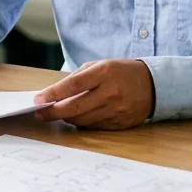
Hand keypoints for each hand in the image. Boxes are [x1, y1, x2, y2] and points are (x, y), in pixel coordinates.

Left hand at [32, 59, 154, 129]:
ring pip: (82, 120)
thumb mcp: (100, 65)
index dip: (52, 94)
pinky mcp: (119, 124)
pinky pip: (93, 126)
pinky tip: (76, 117)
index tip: (38, 100)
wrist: (154, 85)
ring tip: (57, 113)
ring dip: (66, 118)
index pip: (72, 86)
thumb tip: (53, 93)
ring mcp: (116, 110)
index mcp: (103, 73)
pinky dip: (82, 122)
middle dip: (53, 112)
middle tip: (40, 113)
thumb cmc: (121, 72)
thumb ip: (77, 78)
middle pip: (74, 107)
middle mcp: (110, 93)